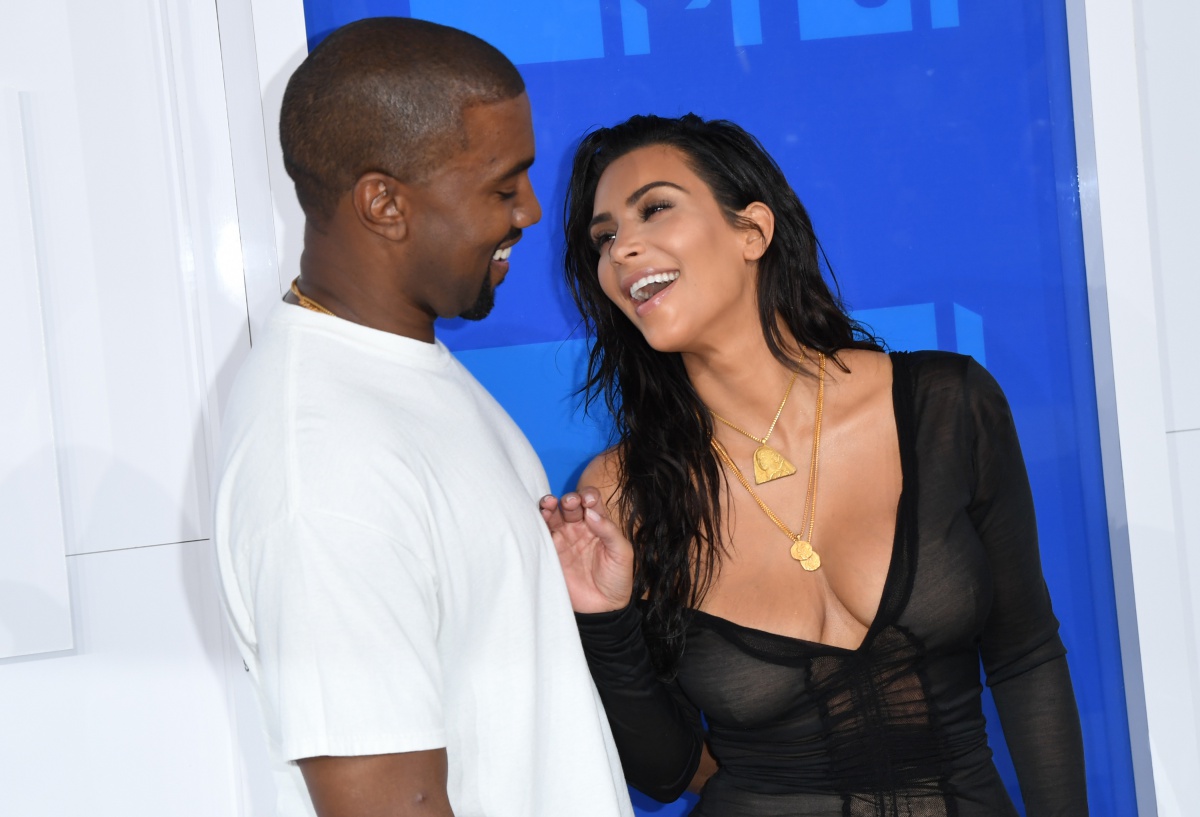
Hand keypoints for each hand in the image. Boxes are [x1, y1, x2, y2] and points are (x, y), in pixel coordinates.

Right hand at [540, 488, 633, 612]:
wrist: (603, 608)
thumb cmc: (617, 579)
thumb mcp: (622, 552)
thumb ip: (609, 530)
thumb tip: (590, 512)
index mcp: (598, 523)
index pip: (591, 501)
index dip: (588, 496)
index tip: (588, 501)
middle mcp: (579, 528)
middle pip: (570, 505)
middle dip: (569, 499)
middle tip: (570, 503)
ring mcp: (564, 539)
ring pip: (553, 515)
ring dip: (549, 505)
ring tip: (549, 504)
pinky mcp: (551, 552)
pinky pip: (542, 534)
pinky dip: (538, 523)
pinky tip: (540, 517)